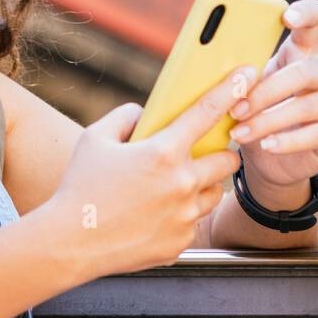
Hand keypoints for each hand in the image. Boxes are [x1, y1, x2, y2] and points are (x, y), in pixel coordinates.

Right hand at [44, 66, 256, 281]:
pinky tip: (155, 216)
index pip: (207, 112)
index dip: (231, 90)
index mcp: (163, 153)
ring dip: (205, 185)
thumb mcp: (94, 138)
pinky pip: (194, 223)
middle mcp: (181, 184)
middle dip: (221, 154)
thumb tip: (142, 114)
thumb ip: (124, 117)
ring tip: (175, 187)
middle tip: (201, 155)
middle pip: (228, 161)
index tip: (248, 74)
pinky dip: (183, 216)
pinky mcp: (180, 243)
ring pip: (215, 193)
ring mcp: (184, 217)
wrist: (69, 243)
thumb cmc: (79, 187)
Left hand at [228, 0, 317, 188]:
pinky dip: (286, 141)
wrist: (274, 156)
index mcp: (302, 50)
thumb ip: (239, 74)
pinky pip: (314, 134)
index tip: (286, 15)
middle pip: (303, 71)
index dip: (305, 13)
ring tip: (239, 133)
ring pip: (305, 106)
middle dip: (265, 91)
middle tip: (234, 109)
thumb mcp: (247, 88)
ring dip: (268, 121)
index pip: (315, 20)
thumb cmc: (257, 111)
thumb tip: (207, 68)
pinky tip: (266, 145)